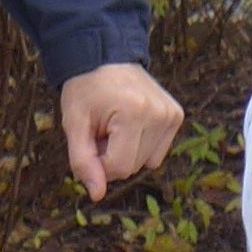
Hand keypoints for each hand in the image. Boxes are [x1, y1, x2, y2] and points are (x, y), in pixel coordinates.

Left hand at [57, 64, 184, 202]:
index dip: (98, 162)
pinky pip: (157, 152)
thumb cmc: (85, 90)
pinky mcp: (177, 115)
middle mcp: (160, 113)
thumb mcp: (74, 124)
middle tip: (101, 127)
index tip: (90, 138)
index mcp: (134, 113)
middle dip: (111, 155)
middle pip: (132, 167)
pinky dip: (141, 145)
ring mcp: (172, 114)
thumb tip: (97, 194)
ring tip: (115, 123)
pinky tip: (130, 123)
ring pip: (146, 163)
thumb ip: (82, 161)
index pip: (118, 168)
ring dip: (126, 151)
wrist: (104, 56)